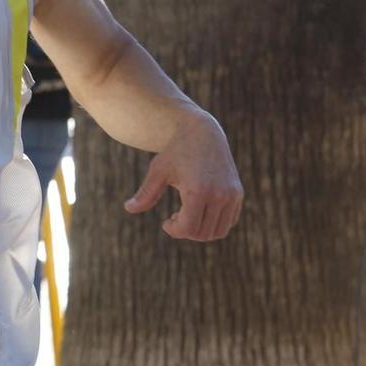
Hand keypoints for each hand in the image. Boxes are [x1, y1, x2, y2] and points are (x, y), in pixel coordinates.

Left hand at [124, 113, 242, 241]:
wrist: (203, 132)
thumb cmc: (176, 151)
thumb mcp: (158, 170)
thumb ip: (146, 193)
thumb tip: (128, 208)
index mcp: (199, 190)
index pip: (189, 228)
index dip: (175, 231)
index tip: (166, 223)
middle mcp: (219, 195)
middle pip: (203, 233)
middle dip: (186, 231)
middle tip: (174, 217)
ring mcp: (231, 195)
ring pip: (218, 232)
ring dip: (201, 230)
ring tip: (186, 215)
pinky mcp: (237, 193)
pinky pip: (229, 222)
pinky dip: (214, 224)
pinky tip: (199, 210)